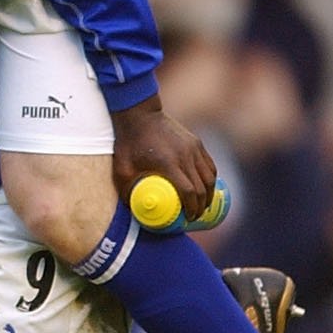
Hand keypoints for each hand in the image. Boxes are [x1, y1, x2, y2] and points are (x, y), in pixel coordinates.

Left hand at [112, 96, 216, 219]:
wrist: (139, 114)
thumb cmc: (128, 142)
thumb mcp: (122, 168)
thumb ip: (127, 190)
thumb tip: (132, 210)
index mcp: (168, 163)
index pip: (189, 192)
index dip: (192, 209)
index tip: (188, 219)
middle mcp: (185, 156)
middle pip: (202, 188)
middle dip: (202, 206)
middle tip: (195, 217)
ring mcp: (193, 148)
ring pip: (210, 177)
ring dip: (210, 194)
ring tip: (202, 205)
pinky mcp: (196, 142)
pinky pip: (209, 165)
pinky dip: (210, 179)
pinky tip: (205, 188)